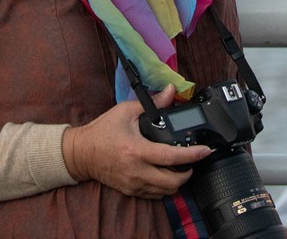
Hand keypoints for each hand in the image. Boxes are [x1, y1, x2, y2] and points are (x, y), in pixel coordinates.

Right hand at [62, 85, 209, 197]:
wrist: (81, 153)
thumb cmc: (103, 130)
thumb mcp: (127, 110)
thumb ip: (152, 102)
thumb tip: (171, 91)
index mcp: (137, 150)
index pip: (172, 157)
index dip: (192, 155)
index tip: (205, 151)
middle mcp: (137, 171)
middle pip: (172, 182)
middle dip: (188, 173)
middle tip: (193, 161)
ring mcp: (133, 184)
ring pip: (164, 192)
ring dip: (176, 182)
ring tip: (180, 167)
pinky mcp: (129, 190)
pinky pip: (153, 195)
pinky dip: (163, 188)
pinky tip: (164, 174)